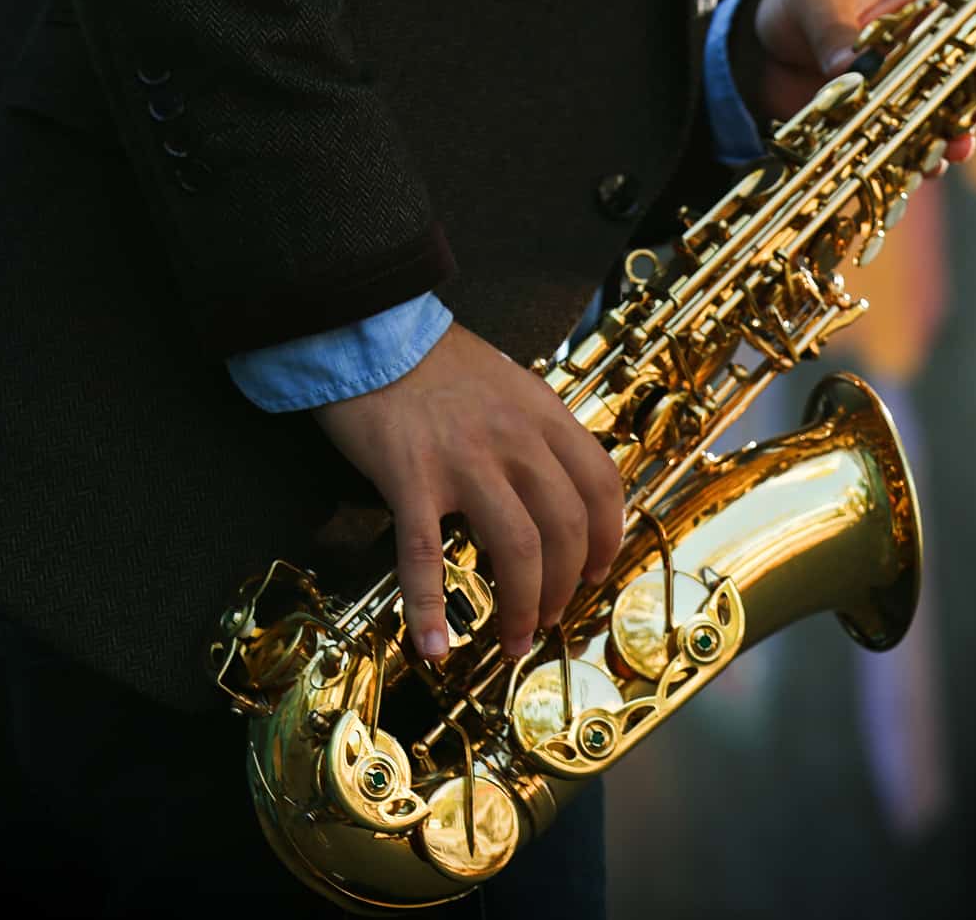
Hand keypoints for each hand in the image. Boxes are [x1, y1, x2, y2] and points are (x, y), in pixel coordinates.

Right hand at [312, 322, 624, 661]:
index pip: (601, 485)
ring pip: (516, 548)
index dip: (608, 539)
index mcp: (544, 415)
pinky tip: (434, 647)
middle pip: (566, 528)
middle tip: (551, 618)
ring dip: (522, 607)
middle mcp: (516, 439)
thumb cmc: (434, 361)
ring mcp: (464, 460)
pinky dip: (430, 609)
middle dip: (566, 587)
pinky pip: (423, 555)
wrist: (367, 328)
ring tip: (513, 640)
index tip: (596, 572)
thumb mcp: (509, 382)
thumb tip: (554, 484)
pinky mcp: (409, 478)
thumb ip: (535, 430)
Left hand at [747, 0, 975, 176]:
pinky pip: (913, 152)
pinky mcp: (888, 132)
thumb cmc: (800, 3)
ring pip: (956, 122)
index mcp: (929, 6)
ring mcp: (913, 98)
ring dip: (962, 136)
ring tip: (956, 149)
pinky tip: (915, 171)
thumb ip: (833, 29)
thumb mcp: (813, 0)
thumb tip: (847, 65)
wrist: (762, 46)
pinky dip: (917, 163)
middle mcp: (933, 55)